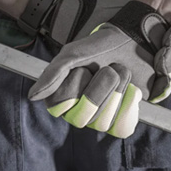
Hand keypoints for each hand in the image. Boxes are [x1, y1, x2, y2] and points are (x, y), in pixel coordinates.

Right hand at [28, 1, 170, 137]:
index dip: (74, 88)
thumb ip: (53, 73)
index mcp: (62, 95)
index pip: (59, 107)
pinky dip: (129, 105)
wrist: (137, 43)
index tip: (85, 69)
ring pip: (102, 123)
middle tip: (109, 69)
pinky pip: (121, 127)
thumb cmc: (103, 47)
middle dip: (100, 88)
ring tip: (121, 74)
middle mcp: (79, 111)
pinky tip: (131, 90)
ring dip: (117, 91)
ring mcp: (100, 118)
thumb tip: (33, 96)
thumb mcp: (74, 54)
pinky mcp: (122, 121)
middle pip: (82, 118)